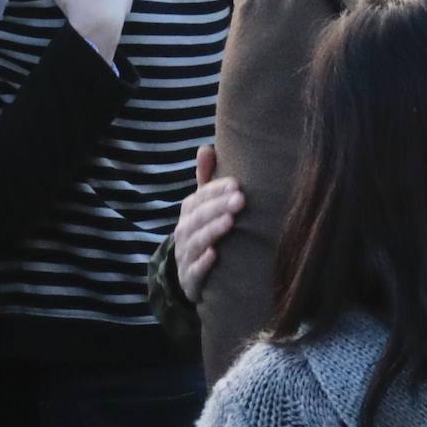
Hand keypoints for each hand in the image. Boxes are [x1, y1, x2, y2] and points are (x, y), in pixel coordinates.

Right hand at [173, 146, 243, 303]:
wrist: (189, 276)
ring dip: (212, 230)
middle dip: (218, 207)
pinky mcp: (190, 279)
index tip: (236, 184)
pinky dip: (203, 263)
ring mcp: (186, 255)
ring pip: (196, 241)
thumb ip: (205, 179)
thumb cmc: (203, 232)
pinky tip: (214, 255)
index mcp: (189, 212)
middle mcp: (185, 231)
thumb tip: (206, 147)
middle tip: (241, 199)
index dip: (215, 190)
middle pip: (199, 217)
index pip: (199, 197)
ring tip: (230, 222)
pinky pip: (194, 271)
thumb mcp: (203, 207)